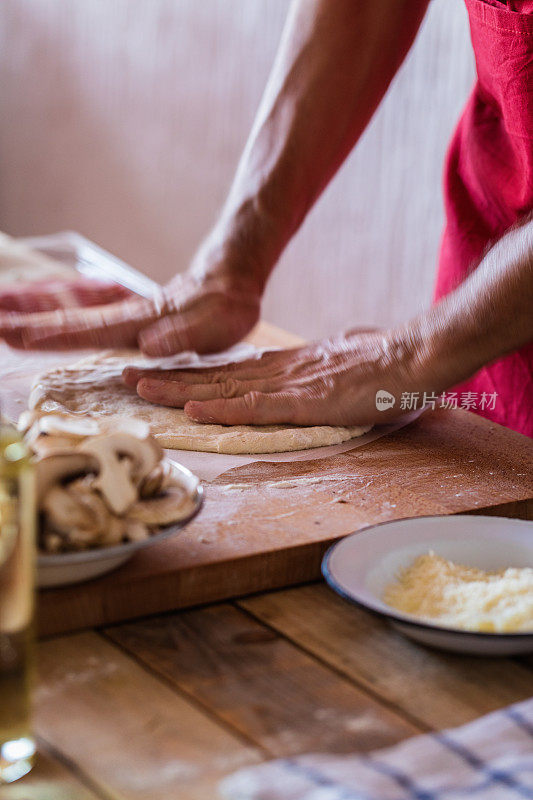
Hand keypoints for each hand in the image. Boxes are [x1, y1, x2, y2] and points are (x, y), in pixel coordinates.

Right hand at [0, 261, 260, 355]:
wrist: (231, 277)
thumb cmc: (224, 303)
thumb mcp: (210, 325)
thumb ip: (179, 335)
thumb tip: (148, 347)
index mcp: (138, 324)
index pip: (84, 331)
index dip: (48, 335)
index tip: (11, 334)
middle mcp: (125, 321)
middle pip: (68, 325)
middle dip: (28, 327)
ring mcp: (127, 320)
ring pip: (74, 321)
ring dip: (38, 323)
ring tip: (4, 324)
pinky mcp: (134, 322)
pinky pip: (90, 322)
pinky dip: (63, 325)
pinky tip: (49, 329)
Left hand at [123, 328, 424, 424]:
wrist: (413, 356)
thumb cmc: (385, 362)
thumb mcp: (341, 363)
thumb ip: (318, 371)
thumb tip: (313, 374)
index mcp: (286, 365)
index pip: (228, 370)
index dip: (190, 373)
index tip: (157, 372)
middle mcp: (279, 371)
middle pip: (214, 375)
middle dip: (167, 377)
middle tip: (125, 374)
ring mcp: (291, 384)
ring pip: (226, 388)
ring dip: (180, 389)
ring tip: (140, 387)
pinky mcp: (308, 400)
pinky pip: (259, 407)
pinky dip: (225, 410)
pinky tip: (196, 410)